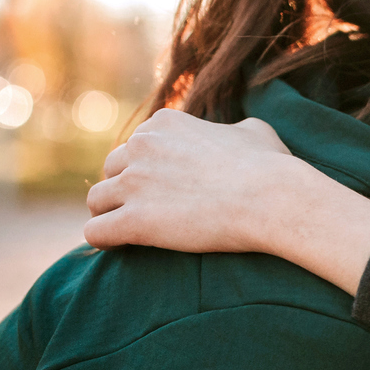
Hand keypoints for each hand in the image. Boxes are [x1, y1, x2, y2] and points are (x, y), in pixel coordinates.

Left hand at [84, 110, 297, 254]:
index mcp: (164, 124)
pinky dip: (104, 240)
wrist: (273, 200)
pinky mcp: (135, 219)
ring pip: (97, 200)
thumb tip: (238, 134)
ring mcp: (134, 183)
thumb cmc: (271, 168)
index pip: (134, 146)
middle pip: (111, 170)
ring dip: (110, 214)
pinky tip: (119, 246)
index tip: (163, 188)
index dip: (146, 170)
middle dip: (125, 190)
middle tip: (147, 211)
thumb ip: (234, 129)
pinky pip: (95, 231)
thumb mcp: (255, 131)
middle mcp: (142, 146)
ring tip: (128, 231)